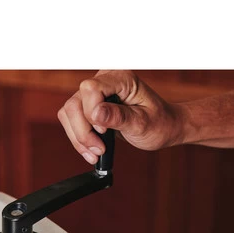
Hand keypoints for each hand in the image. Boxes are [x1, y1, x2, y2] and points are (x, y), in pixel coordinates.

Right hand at [57, 70, 184, 164]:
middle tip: (99, 150)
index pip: (91, 89)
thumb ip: (119, 117)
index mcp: (122, 79)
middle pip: (75, 103)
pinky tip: (91, 150)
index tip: (105, 132)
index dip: (93, 113)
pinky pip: (72, 120)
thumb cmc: (159, 123)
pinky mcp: (90, 106)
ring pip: (69, 113)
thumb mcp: (143, 123)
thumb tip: (96, 113)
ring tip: (96, 153)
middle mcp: (105, 81)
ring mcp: (96, 94)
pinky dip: (79, 138)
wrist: (164, 127)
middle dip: (83, 132)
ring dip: (79, 138)